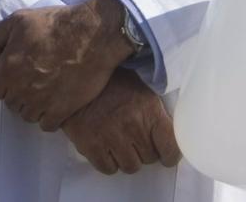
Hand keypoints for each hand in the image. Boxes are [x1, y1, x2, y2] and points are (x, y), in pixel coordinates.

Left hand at [0, 0, 130, 129]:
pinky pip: (46, 125)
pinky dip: (47, 117)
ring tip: (42, 92)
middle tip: (30, 80)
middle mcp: (22, 89)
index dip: (2, 81)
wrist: (92, 35)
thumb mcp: (17, 20)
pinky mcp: (63, 110)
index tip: (12, 75)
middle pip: (11, 103)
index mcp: (8, 68)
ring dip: (31, 106)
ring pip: (27, 115)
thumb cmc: (54, 24)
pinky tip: (53, 103)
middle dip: (16, 93)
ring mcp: (43, 102)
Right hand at [61, 69, 179, 174]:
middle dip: (143, 150)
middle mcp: (132, 125)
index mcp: (149, 110)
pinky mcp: (90, 144)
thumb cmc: (112, 82)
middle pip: (149, 158)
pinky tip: (104, 145)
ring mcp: (111, 136)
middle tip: (133, 137)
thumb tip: (171, 132)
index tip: (164, 152)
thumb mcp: (140, 87)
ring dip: (126, 157)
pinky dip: (107, 161)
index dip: (169, 154)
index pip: (171, 148)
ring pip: (130, 166)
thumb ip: (156, 110)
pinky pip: (108, 168)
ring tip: (117, 141)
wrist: (74, 77)